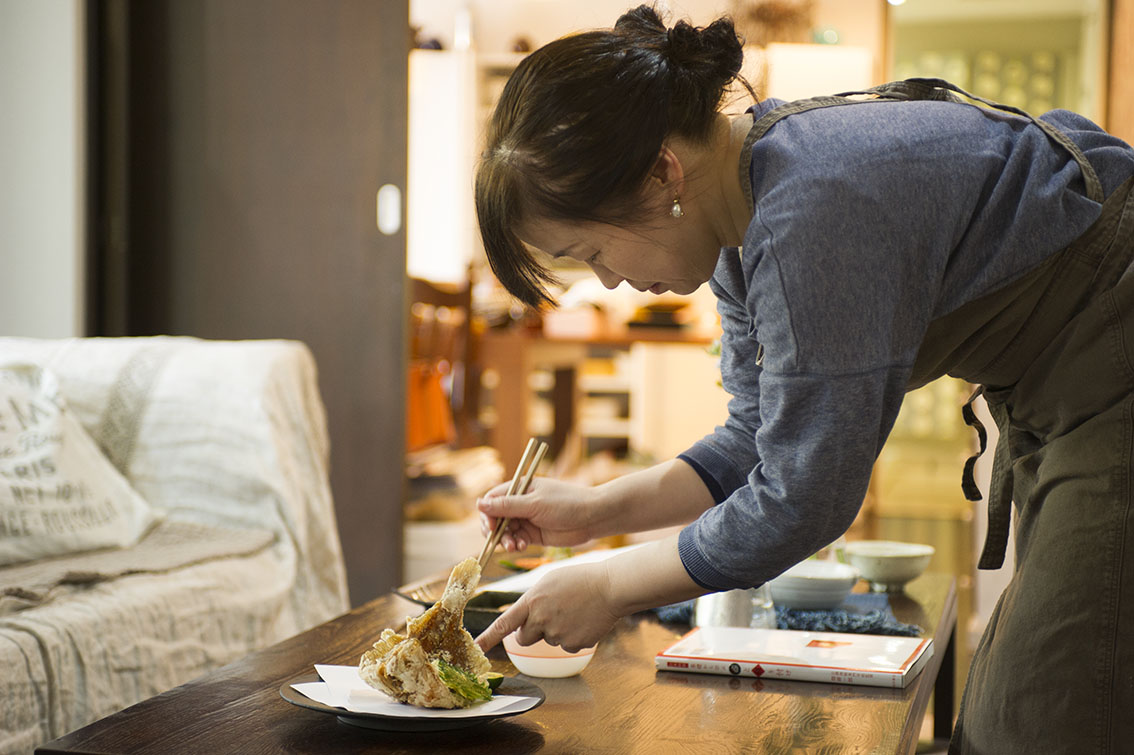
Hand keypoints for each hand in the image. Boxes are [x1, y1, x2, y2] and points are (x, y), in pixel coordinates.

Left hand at [475, 561, 618, 652]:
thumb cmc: (580, 579)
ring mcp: (557, 635)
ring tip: (574, 611)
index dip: (486, 639)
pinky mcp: (573, 645)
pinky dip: (573, 636)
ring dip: (556, 631)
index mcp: (531, 602)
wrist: (610, 587)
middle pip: (523, 638)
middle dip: (531, 631)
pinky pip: (566, 646)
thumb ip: (532, 600)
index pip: (503, 624)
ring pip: (548, 640)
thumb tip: (525, 618)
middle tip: (549, 616)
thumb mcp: (548, 581)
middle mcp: (541, 620)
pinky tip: (584, 620)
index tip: (474, 650)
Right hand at [477, 477, 604, 551]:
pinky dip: (515, 544)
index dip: (487, 514)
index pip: (492, 500)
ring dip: (505, 540)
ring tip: (515, 546)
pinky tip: (523, 546)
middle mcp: (520, 503)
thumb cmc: (567, 503)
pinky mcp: (533, 534)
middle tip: (502, 540)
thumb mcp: (535, 504)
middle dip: (494, 531)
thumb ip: (507, 506)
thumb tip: (478, 504)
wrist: (592, 517)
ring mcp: (526, 519)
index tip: (491, 526)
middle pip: (494, 518)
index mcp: (519, 488)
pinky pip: (516, 540)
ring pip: (504, 532)